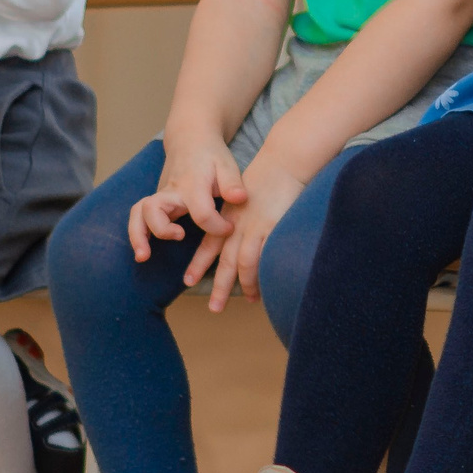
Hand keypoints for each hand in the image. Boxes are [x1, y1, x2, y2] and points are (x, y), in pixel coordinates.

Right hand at [139, 131, 246, 258]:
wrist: (191, 140)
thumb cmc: (211, 156)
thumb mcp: (228, 165)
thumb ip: (233, 183)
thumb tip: (240, 198)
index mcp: (193, 184)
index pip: (201, 213)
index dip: (216, 227)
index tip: (229, 229)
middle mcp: (171, 191)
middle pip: (155, 209)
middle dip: (162, 229)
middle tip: (181, 237)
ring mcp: (160, 196)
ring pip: (138, 213)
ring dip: (138, 235)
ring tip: (144, 257)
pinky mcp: (155, 202)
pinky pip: (138, 217)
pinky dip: (137, 234)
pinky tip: (143, 252)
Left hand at [197, 158, 303, 309]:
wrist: (283, 164)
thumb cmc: (267, 179)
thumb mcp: (241, 197)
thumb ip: (237, 217)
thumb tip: (237, 233)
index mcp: (228, 218)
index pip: (210, 245)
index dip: (200, 264)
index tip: (189, 280)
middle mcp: (237, 226)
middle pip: (226, 261)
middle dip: (220, 286)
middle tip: (214, 308)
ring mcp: (254, 227)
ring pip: (243, 262)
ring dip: (244, 284)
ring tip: (250, 300)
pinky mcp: (271, 228)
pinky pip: (263, 256)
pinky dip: (261, 273)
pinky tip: (266, 284)